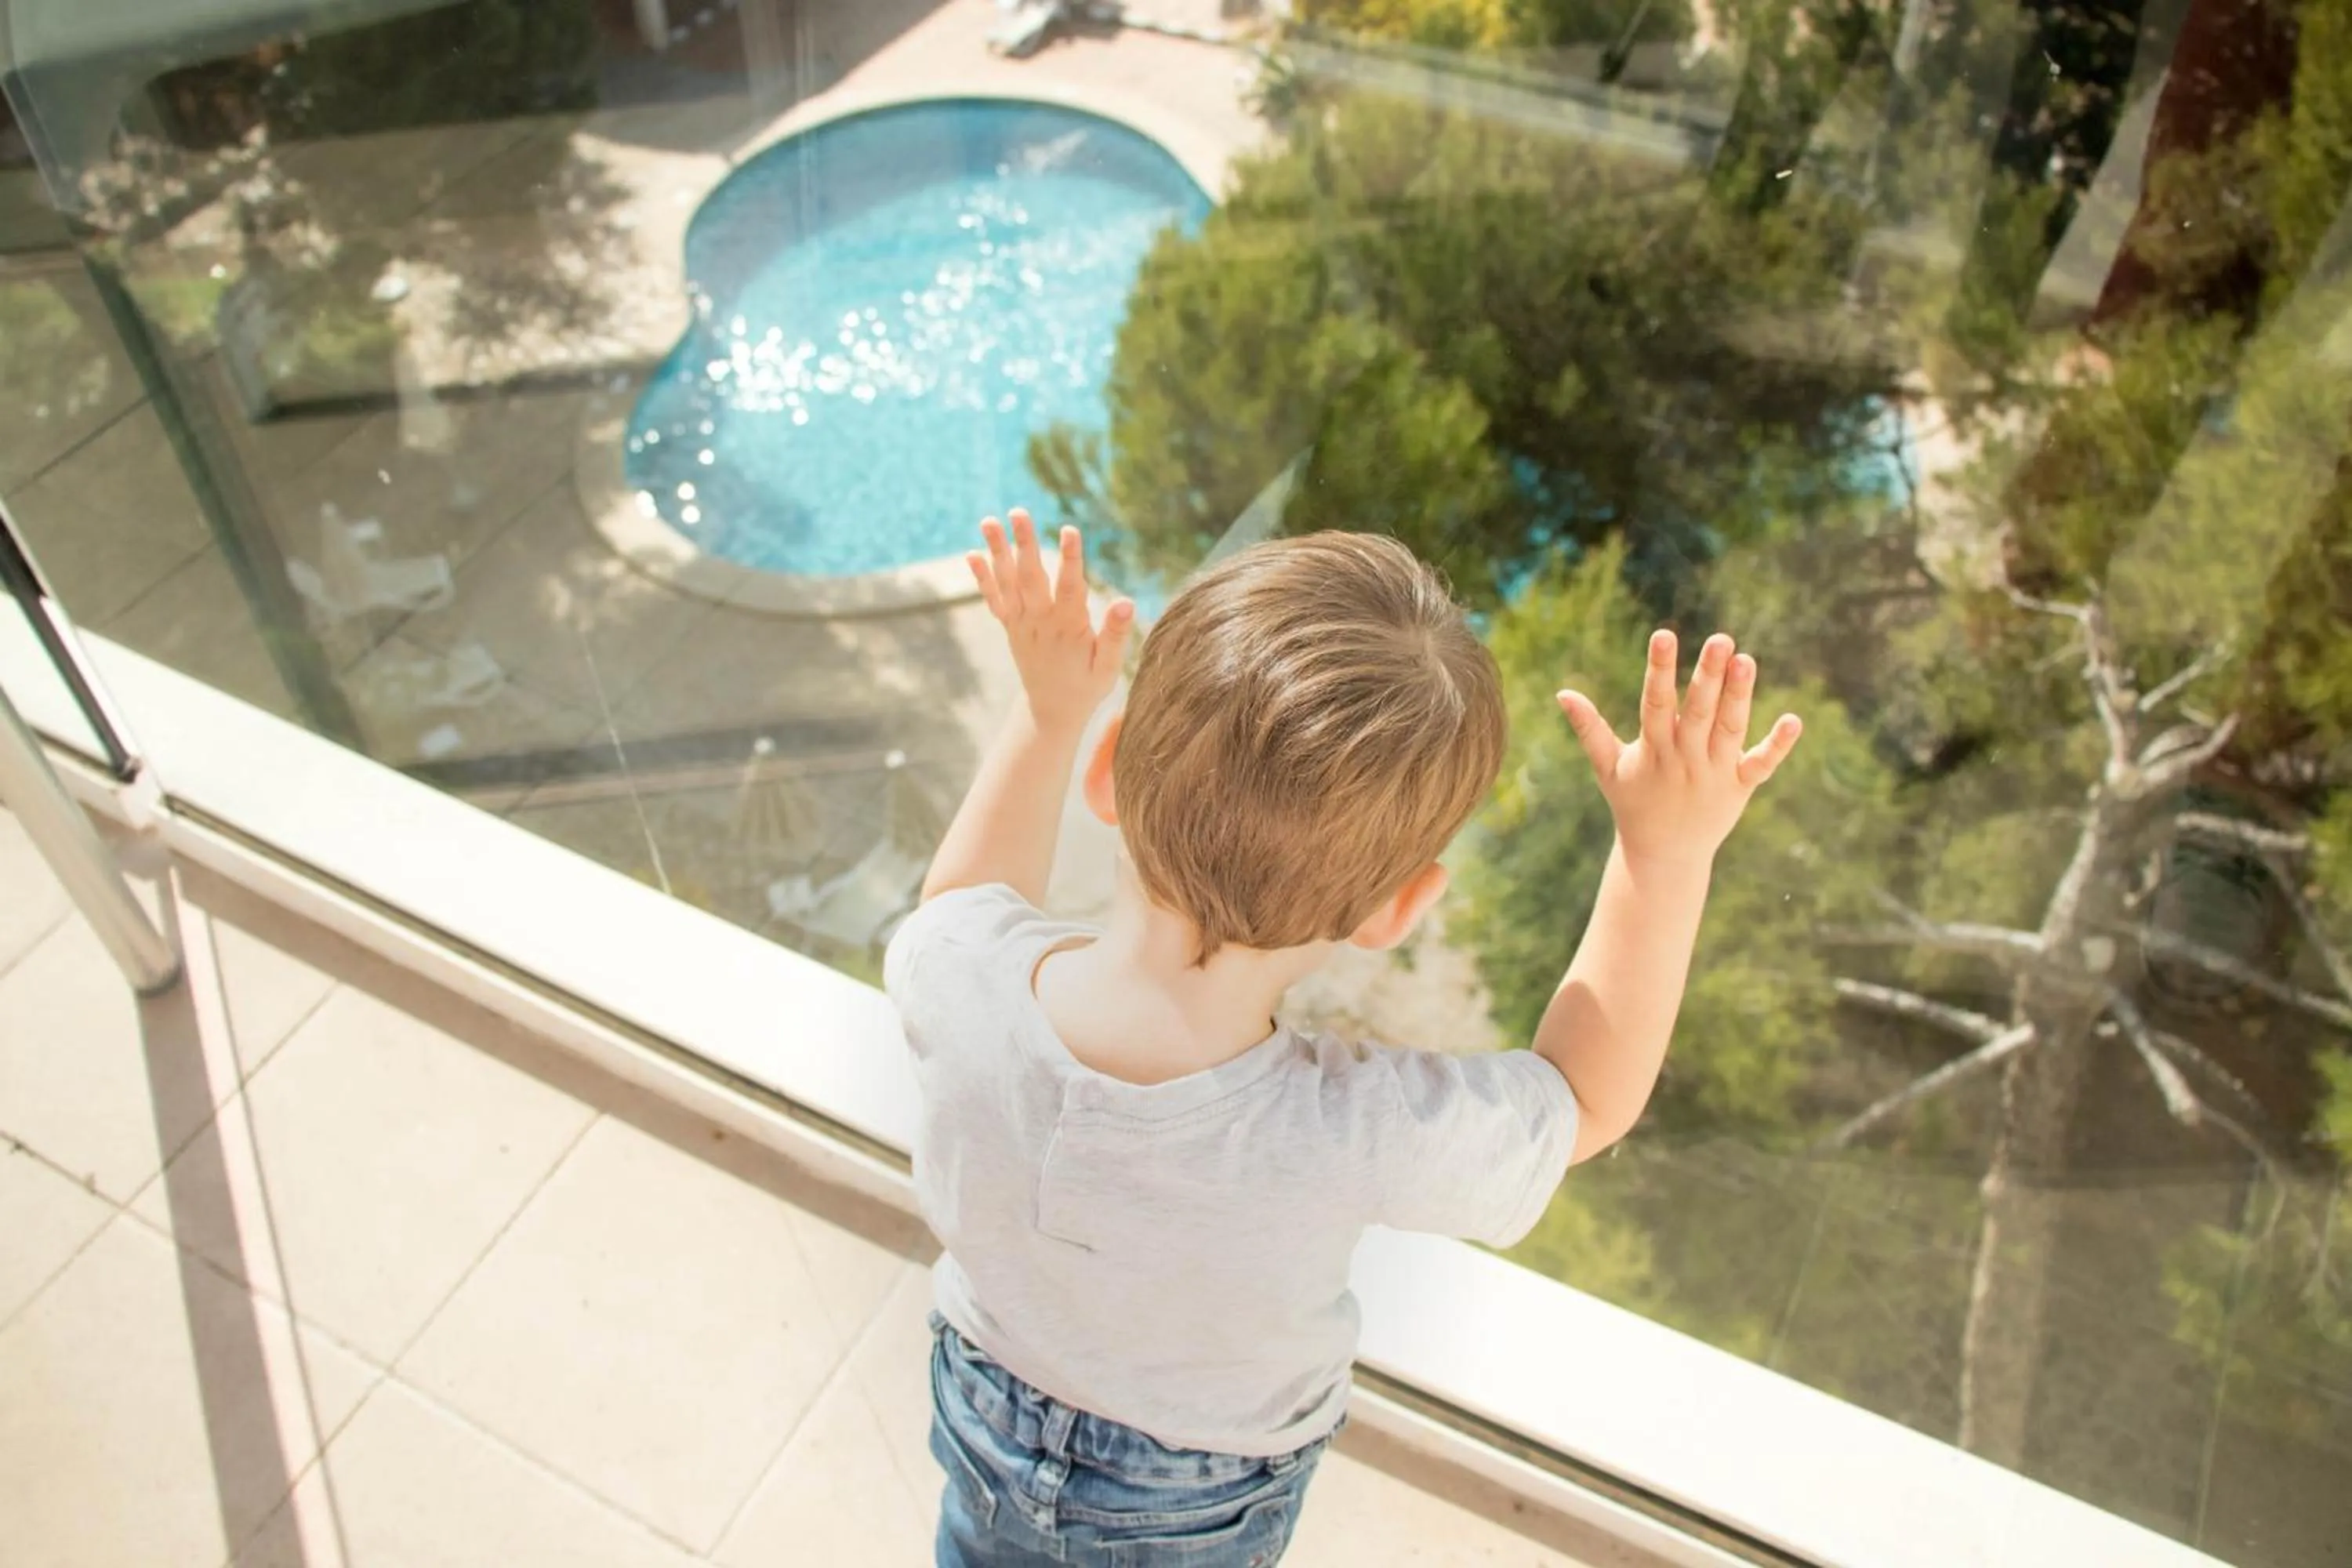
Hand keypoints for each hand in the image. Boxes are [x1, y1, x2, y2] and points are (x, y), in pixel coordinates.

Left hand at [967, 510, 1134, 731]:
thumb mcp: (1108, 666)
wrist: (1052, 711)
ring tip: (988, 520)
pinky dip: (982, 578)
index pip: (1070, 588)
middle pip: (1031, 578)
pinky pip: (994, 600)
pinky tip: (972, 553)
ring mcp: (1021, 624)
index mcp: (1069, 629)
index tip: (1069, 530)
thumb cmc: (1087, 686)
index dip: (1070, 559)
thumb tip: (1125, 602)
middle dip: (1025, 544)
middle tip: (1019, 512)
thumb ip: (1114, 634)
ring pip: (1008, 583)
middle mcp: (1040, 623)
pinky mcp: (1010, 627)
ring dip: (997, 551)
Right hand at [1556, 631, 1801, 868]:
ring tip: (1747, 660)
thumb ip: (1589, 728)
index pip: (1656, 703)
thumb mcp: (1608, 767)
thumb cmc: (1633, 803)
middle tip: (1721, 639)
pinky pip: (1762, 765)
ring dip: (1740, 696)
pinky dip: (1778, 745)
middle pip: (1699, 712)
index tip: (1663, 634)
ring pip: (1730, 730)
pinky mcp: (1740, 787)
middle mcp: (1686, 758)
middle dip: (1709, 675)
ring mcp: (1715, 773)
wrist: (1663, 856)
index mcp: (1654, 749)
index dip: (1659, 669)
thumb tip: (1562, 692)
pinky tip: (1794, 720)